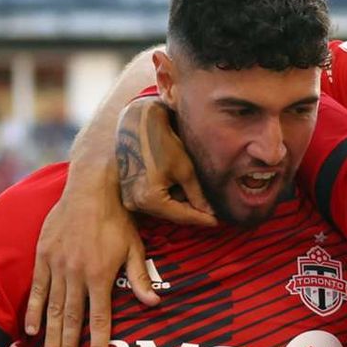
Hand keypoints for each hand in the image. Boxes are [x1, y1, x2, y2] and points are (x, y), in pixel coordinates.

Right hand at [27, 176, 153, 346]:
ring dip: (51, 336)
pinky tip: (30, 330)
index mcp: (100, 275)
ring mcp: (57, 266)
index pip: (100, 319)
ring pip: (52, 308)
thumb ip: (139, 277)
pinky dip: (32, 311)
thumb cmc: (117, 218)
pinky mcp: (43, 256)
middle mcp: (76, 274)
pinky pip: (36, 289)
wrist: (91, 189)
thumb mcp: (134, 247)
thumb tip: (154, 303)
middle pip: (71, 319)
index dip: (98, 344)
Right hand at [117, 97, 215, 226]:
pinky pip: (154, 200)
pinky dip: (168, 197)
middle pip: (171, 214)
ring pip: (163, 208)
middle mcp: (136, 203)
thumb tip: (208, 211)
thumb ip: (196, 194)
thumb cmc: (163, 143)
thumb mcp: (185, 170)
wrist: (138, 124)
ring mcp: (130, 199)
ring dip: (180, 205)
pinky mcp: (129, 191)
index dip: (201, 219)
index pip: (181, 216)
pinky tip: (181, 190)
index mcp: (149, 199)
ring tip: (199, 199)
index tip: (217, 222)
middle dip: (191, 213)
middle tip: (212, 214)